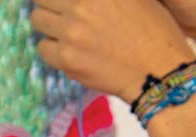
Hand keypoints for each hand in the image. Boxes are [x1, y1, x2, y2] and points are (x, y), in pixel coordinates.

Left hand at [32, 0, 195, 102]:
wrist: (157, 70)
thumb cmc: (152, 30)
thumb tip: (77, 1)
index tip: (61, 2)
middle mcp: (81, 6)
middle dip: (49, 4)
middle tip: (60, 12)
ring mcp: (71, 32)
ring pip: (38, 20)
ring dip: (48, 24)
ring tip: (65, 31)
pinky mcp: (66, 58)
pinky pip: (43, 48)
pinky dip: (52, 48)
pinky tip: (69, 50)